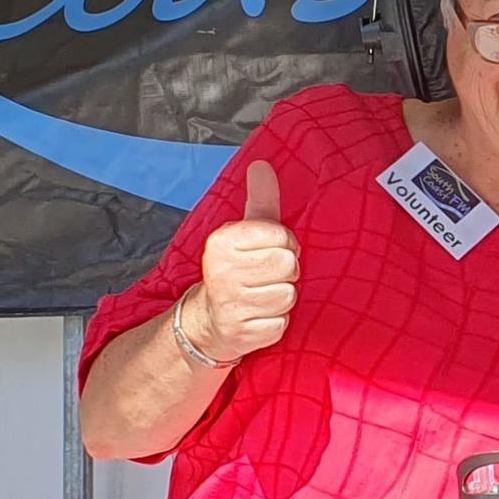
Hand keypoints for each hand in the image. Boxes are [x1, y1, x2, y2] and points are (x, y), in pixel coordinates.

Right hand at [187, 160, 298, 363]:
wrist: (210, 320)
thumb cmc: (237, 270)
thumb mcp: (245, 232)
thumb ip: (260, 200)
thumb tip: (262, 165)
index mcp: (223, 242)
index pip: (282, 236)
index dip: (285, 244)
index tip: (271, 251)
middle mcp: (222, 272)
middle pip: (289, 265)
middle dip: (285, 272)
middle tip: (267, 276)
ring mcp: (230, 305)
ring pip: (288, 295)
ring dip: (281, 298)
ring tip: (262, 296)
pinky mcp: (242, 334)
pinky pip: (281, 324)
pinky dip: (275, 322)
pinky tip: (258, 317)